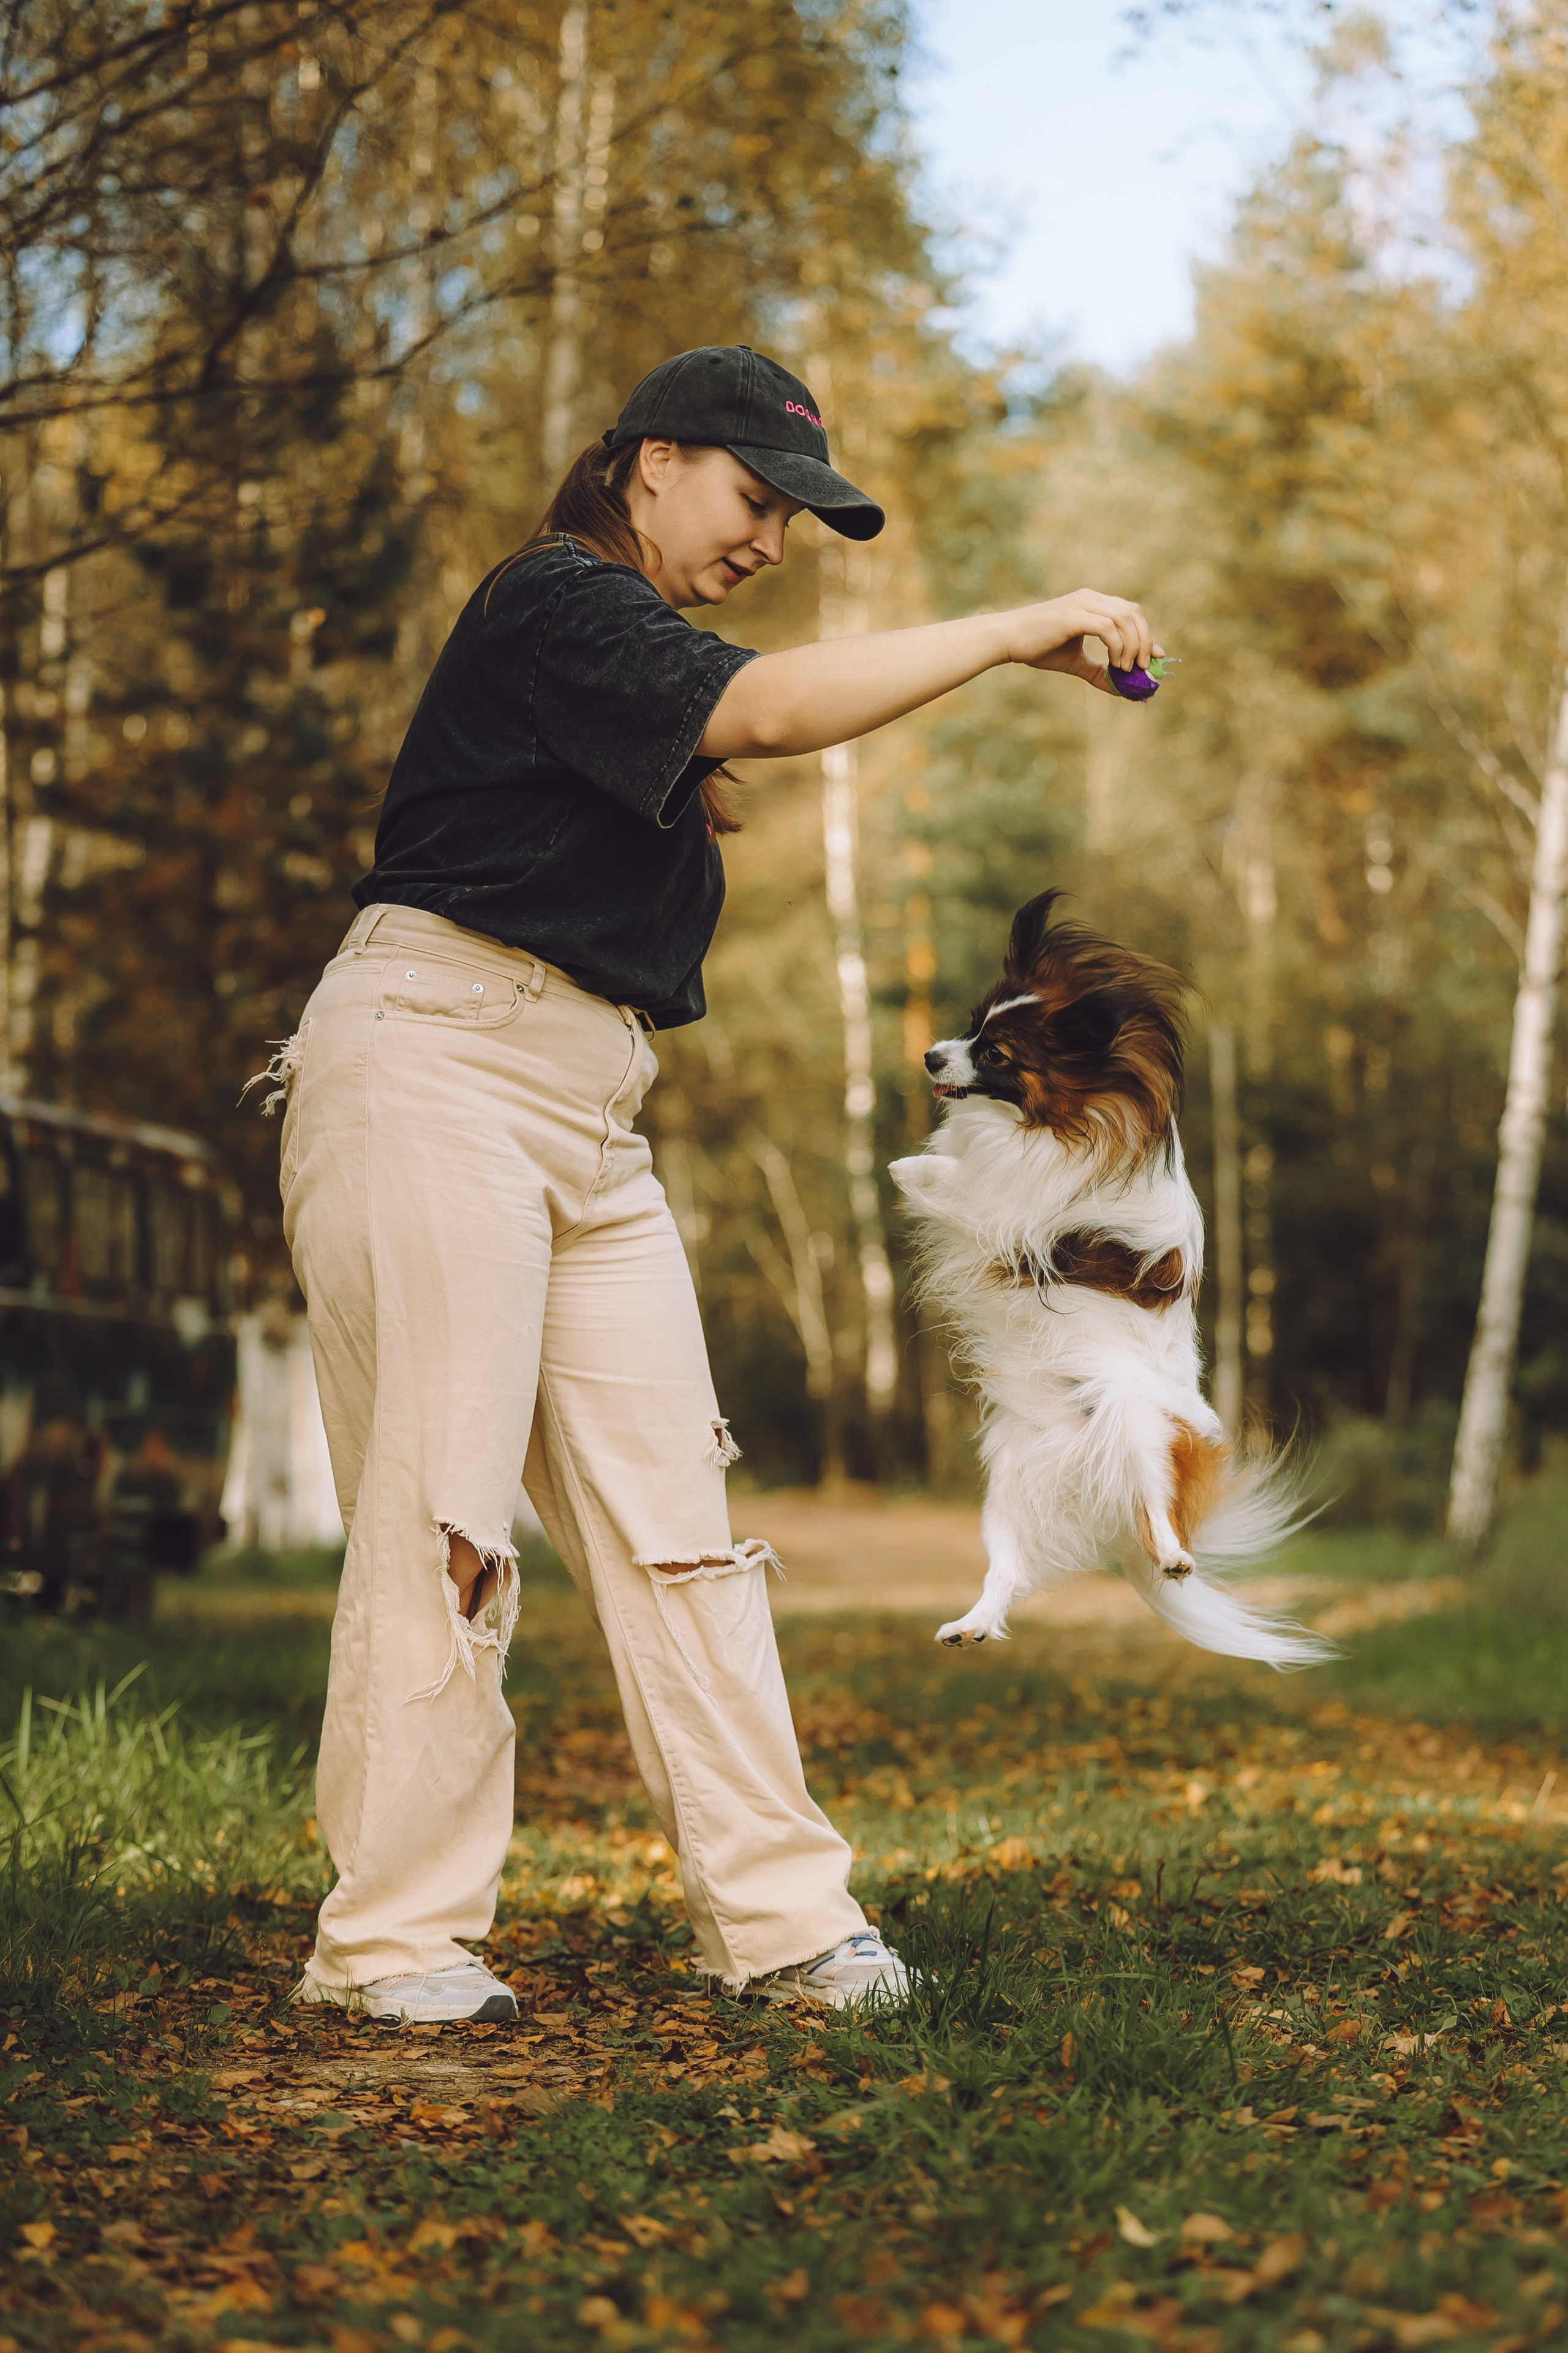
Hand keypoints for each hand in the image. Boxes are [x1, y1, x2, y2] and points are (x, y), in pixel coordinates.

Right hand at [1004, 591, 1161, 692]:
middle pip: (1132, 613)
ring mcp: (1082, 604)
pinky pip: (1108, 628)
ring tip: (1127, 670)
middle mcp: (1090, 598)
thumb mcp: (1072, 662)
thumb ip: (1097, 670)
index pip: (1129, 611)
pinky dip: (1118, 647)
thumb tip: (1119, 688)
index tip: (1156, 657)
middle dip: (1145, 640)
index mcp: (1091, 603)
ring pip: (1124, 619)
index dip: (1147, 633)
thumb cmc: (1036, 648)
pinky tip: (1116, 665)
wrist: (1007, 639)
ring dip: (1132, 646)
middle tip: (1144, 667)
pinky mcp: (1074, 616)